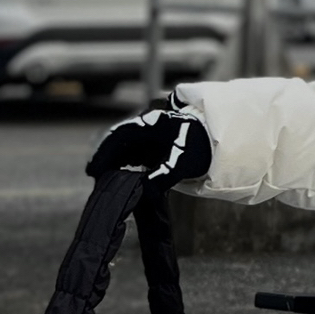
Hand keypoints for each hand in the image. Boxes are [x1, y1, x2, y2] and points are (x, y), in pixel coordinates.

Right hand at [86, 101, 213, 185]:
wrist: (221, 142)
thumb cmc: (202, 147)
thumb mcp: (182, 163)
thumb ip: (162, 176)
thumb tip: (143, 190)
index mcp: (151, 123)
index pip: (119, 136)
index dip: (104, 152)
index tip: (93, 169)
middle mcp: (149, 125)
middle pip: (119, 141)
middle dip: (106, 158)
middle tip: (95, 177)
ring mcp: (152, 134)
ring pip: (126, 146)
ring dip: (116, 161)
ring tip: (106, 179)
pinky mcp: (157, 143)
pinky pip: (136, 151)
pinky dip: (126, 163)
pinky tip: (123, 175)